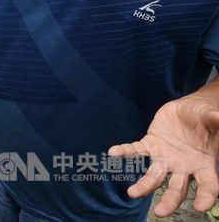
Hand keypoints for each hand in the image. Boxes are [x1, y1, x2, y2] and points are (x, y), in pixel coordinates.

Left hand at [108, 95, 218, 216]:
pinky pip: (136, 150)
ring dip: (144, 185)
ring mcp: (165, 158)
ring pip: (154, 176)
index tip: (200, 207)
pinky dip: (125, 151)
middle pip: (177, 189)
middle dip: (170, 201)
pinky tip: (113, 153)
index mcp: (203, 165)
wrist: (188, 109)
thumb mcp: (210, 117)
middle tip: (160, 212)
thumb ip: (215, 120)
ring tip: (132, 193)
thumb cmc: (204, 117)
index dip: (205, 197)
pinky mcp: (151, 145)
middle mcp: (183, 167)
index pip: (208, 186)